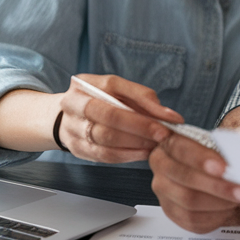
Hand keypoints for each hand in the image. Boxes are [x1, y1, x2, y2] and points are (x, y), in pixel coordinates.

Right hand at [57, 75, 180, 163]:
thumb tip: (168, 115)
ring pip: (108, 138)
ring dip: (137, 143)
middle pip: (110, 116)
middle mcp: (73, 103)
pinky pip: (105, 155)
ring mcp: (71, 127)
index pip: (116, 88)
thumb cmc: (99, 101)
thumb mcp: (117, 91)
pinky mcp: (76, 148)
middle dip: (142, 127)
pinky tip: (143, 153)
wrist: (68, 118)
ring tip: (156, 144)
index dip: (145, 103)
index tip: (171, 117)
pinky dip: (128, 155)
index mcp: (84, 83)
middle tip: (164, 135)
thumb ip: (141, 98)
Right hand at [149, 134, 239, 232]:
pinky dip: (216, 216)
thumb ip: (231, 148)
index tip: (224, 168)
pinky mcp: (172, 212)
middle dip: (219, 187)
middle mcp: (162, 167)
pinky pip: (193, 220)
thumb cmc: (216, 155)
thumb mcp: (223, 146)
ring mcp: (164, 192)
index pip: (182, 150)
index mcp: (170, 144)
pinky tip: (230, 209)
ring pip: (190, 202)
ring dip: (221, 203)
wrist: (213, 173)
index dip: (202, 159)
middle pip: (186, 179)